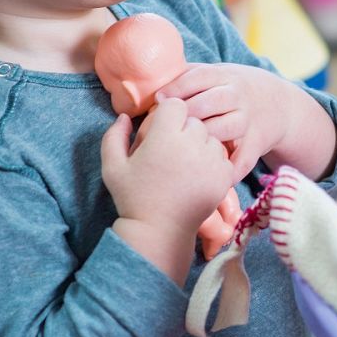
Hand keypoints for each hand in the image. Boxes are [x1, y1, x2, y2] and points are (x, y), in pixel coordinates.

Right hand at [101, 96, 232, 279]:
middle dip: (184, 130)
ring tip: (186, 164)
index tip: (161, 130)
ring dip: (201, 145)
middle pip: (195, 120)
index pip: (175, 105)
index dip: (167, 115)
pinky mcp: (224, 175)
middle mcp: (192, 143)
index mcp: (165, 136)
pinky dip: (214, 162)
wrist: (160, 231)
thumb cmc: (133, 198)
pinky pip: (223, 156)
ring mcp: (211, 159)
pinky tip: (198, 175)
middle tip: (172, 151)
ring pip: (211, 137)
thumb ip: (114, 136)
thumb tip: (125, 117)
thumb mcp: (112, 167)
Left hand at [157, 64, 291, 182]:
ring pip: (227, 129)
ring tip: (183, 150)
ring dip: (204, 139)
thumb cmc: (229, 90)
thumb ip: (187, 76)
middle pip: (211, 102)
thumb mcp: (215, 74)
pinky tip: (207, 176)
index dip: (177, 88)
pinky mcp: (256, 144)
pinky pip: (242, 160)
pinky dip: (227, 170)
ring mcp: (249, 121)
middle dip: (187, 114)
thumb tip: (148, 83)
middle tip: (167, 126)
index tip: (158, 100)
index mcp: (225, 76)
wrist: (275, 103)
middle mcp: (239, 96)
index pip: (199, 78)